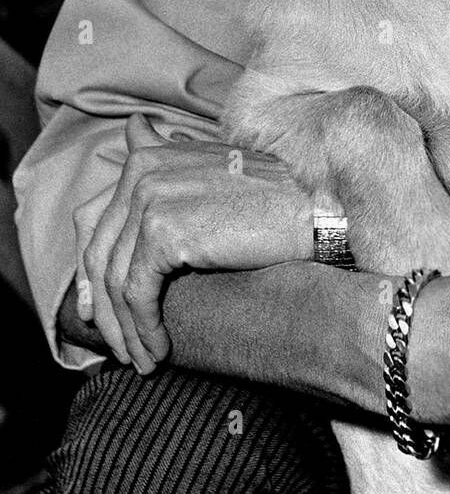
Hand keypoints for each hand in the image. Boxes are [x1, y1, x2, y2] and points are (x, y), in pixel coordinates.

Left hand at [78, 114, 312, 373]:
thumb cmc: (271, 202)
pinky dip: (144, 328)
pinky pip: (137, 293)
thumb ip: (168, 167)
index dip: (91, 273)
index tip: (99, 312)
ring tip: (141, 359)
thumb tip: (132, 134)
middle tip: (119, 348)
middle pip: (100, 253)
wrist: (315, 212)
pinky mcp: (164, 231)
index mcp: (148, 158)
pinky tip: (157, 351)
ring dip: (126, 329)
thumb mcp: (212, 177)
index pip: (94, 221)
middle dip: (106, 309)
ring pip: (116, 280)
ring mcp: (150, 199)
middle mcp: (142, 172)